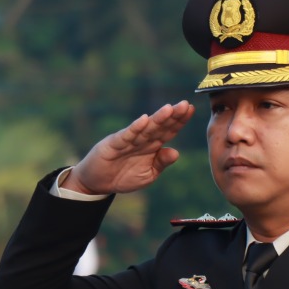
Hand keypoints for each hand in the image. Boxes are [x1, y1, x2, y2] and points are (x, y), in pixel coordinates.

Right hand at [63, 102, 193, 195]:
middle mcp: (142, 140)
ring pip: (145, 128)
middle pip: (159, 126)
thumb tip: (176, 152)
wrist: (98, 183)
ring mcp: (128, 140)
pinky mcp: (114, 144)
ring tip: (169, 109)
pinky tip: (144, 120)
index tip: (191, 110)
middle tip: (185, 105)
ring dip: (157, 119)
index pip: (168, 131)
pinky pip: (126, 135)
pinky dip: (135, 128)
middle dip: (172, 116)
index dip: (179, 121)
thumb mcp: (147, 175)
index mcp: (152, 146)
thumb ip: (160, 163)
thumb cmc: (123, 176)